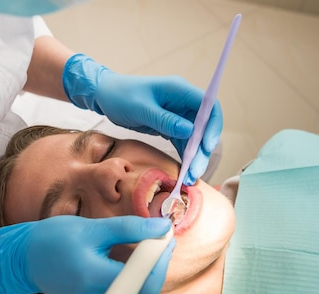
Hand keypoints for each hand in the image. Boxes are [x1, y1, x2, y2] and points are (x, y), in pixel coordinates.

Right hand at [0, 216, 173, 293]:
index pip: (146, 281)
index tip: (165, 236)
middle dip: (155, 261)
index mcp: (95, 278)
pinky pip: (122, 293)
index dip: (161, 258)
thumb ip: (130, 228)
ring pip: (135, 290)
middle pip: (144, 287)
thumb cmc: (54, 239)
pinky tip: (123, 257)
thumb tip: (163, 228)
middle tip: (158, 236)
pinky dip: (129, 274)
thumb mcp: (93, 227)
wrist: (25, 259)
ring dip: (143, 266)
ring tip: (140, 242)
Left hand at [62, 54, 222, 184]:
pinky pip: (184, 143)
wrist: (105, 96)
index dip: (213, 126)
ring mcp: (178, 115)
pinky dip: (185, 156)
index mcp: (180, 90)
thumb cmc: (121, 96)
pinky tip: (184, 171)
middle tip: (197, 170)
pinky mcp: (171, 126)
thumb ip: (166, 120)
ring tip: (191, 177)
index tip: (208, 146)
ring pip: (195, 138)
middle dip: (203, 149)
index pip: (209, 107)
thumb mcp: (141, 109)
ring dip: (195, 157)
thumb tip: (190, 131)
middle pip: (204, 126)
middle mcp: (183, 102)